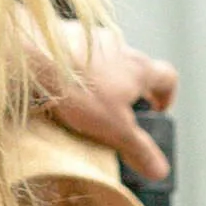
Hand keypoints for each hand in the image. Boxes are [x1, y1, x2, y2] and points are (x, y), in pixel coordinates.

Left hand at [30, 27, 176, 176]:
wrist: (36, 56)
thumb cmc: (80, 90)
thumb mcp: (115, 129)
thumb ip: (139, 149)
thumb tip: (160, 170)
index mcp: (139, 68)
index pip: (168, 77)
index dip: (167, 95)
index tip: (158, 111)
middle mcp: (120, 47)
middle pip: (135, 67)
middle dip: (131, 89)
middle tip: (118, 112)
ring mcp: (92, 38)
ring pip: (105, 60)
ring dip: (102, 77)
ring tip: (86, 101)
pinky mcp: (64, 35)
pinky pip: (77, 54)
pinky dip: (75, 70)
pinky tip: (61, 86)